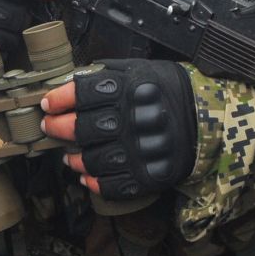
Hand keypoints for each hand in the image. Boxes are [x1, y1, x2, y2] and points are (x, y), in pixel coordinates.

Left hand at [39, 60, 198, 199]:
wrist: (207, 119)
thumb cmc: (169, 90)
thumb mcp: (141, 69)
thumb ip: (107, 74)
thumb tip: (71, 83)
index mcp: (130, 91)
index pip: (82, 94)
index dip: (59, 99)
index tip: (47, 103)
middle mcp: (132, 121)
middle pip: (81, 129)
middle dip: (58, 128)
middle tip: (50, 127)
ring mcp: (139, 152)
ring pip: (91, 160)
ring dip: (73, 159)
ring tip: (68, 155)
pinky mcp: (148, 176)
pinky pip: (112, 185)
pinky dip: (94, 182)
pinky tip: (86, 175)